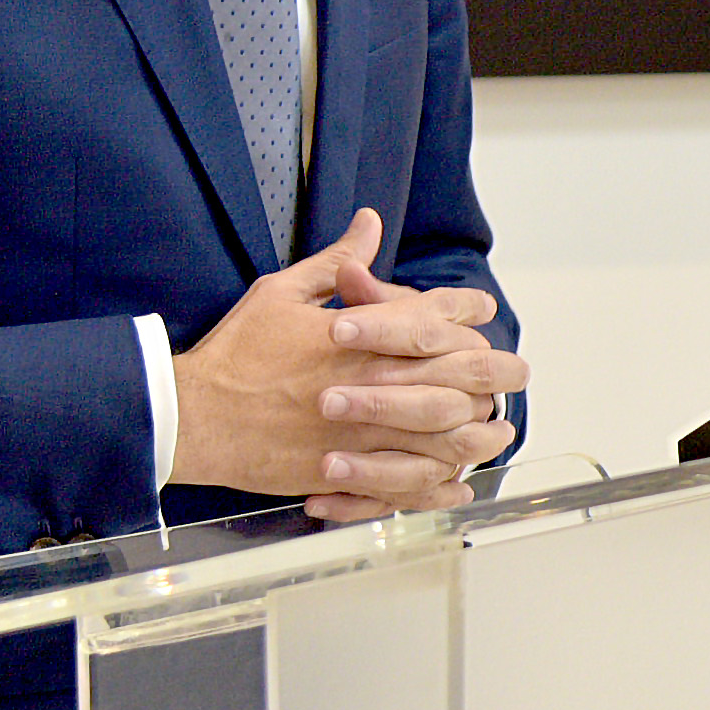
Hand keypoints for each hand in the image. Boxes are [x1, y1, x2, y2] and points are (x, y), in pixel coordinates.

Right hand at [169, 208, 527, 518]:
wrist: (195, 415)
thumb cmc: (236, 352)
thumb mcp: (283, 292)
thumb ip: (336, 262)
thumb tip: (370, 223)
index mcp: (366, 334)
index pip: (441, 315)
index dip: (468, 311)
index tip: (481, 314)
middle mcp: (378, 381)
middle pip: (463, 375)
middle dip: (497, 371)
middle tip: (514, 372)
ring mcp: (367, 431)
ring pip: (449, 435)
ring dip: (481, 432)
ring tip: (497, 431)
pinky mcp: (350, 470)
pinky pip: (412, 484)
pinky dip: (441, 485)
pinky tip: (458, 482)